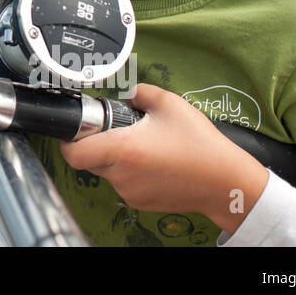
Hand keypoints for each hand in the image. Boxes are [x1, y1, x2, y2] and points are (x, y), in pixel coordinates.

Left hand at [58, 84, 268, 232]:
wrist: (226, 183)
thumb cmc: (201, 145)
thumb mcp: (170, 104)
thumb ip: (141, 92)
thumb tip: (127, 93)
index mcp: (123, 149)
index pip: (73, 153)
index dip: (69, 140)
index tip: (78, 129)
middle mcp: (122, 175)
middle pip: (89, 159)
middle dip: (96, 143)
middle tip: (117, 131)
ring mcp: (130, 192)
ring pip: (107, 172)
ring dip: (115, 158)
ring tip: (143, 146)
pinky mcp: (141, 203)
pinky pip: (123, 184)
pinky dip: (129, 172)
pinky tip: (152, 162)